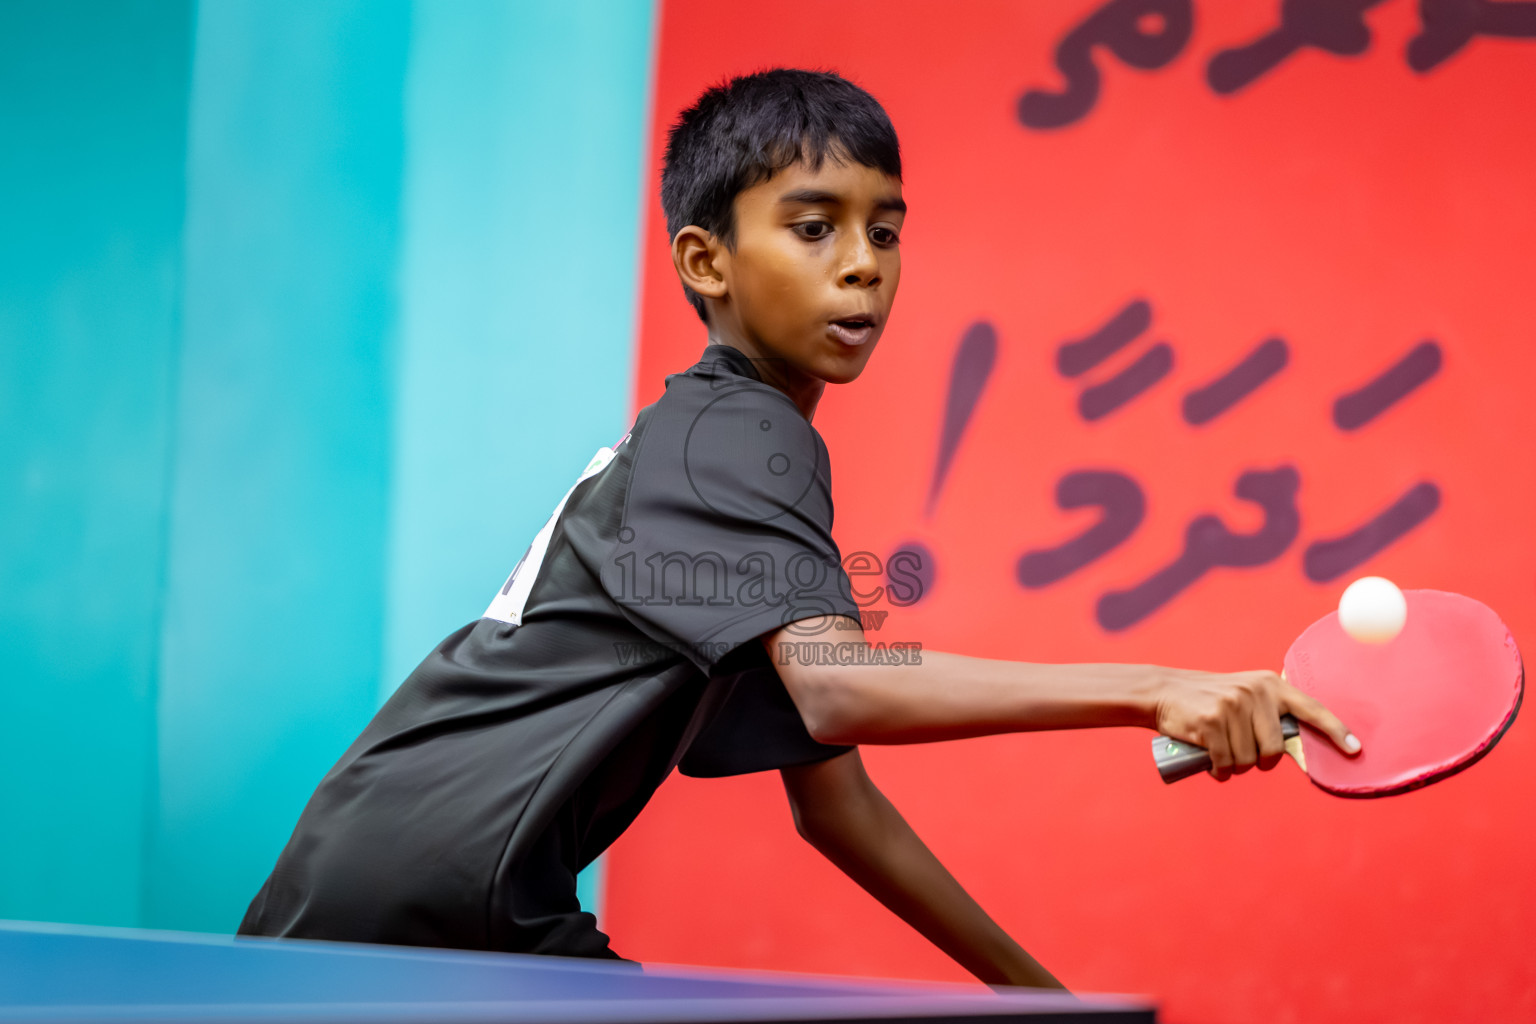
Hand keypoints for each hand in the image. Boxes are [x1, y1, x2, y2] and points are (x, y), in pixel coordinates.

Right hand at [1151, 668, 1360, 780]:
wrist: (1164, 691)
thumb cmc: (1209, 702)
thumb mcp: (1245, 698)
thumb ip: (1270, 717)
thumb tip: (1302, 752)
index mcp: (1270, 685)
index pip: (1311, 709)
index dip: (1334, 731)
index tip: (1354, 749)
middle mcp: (1255, 692)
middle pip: (1274, 750)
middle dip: (1259, 762)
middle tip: (1241, 754)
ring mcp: (1233, 705)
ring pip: (1249, 760)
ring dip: (1234, 766)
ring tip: (1219, 752)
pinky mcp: (1211, 721)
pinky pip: (1225, 762)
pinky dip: (1218, 770)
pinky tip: (1210, 762)